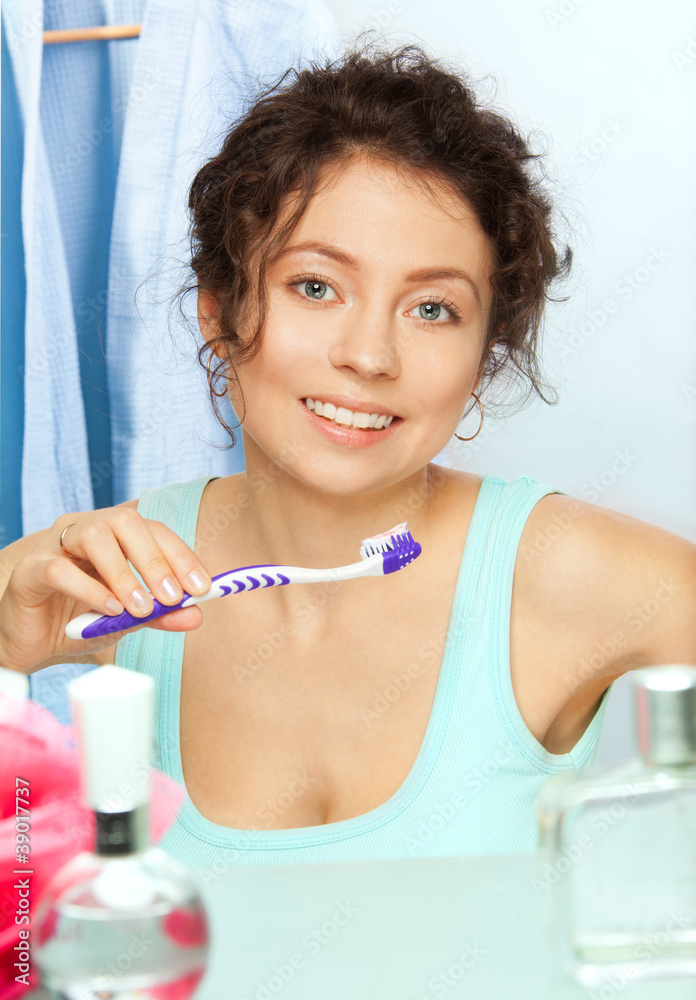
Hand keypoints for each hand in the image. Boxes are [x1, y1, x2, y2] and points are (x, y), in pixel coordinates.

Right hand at [0, 505, 211, 673]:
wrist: (29, 641)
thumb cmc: (77, 620)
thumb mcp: (126, 619)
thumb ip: (158, 614)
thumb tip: (196, 615)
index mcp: (113, 535)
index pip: (153, 530)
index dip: (180, 555)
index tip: (201, 587)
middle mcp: (84, 530)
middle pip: (125, 522)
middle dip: (155, 559)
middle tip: (173, 596)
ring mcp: (54, 546)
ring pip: (93, 536)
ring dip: (123, 573)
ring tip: (140, 607)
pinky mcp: (30, 571)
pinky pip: (59, 569)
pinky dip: (89, 589)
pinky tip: (107, 610)